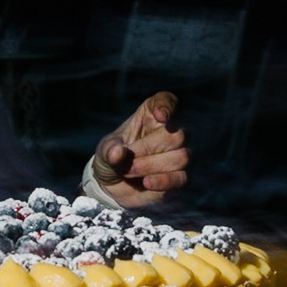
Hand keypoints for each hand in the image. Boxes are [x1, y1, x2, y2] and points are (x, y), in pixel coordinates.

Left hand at [93, 90, 189, 207]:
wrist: (112, 185)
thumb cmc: (112, 157)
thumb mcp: (104, 151)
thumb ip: (109, 151)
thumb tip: (118, 153)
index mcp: (152, 115)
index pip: (167, 101)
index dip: (168, 106)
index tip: (160, 116)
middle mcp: (172, 132)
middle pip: (177, 135)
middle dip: (148, 149)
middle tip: (127, 161)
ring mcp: (180, 155)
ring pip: (181, 157)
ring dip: (152, 166)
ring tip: (129, 172)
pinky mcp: (180, 178)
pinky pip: (182, 178)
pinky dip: (163, 181)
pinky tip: (146, 183)